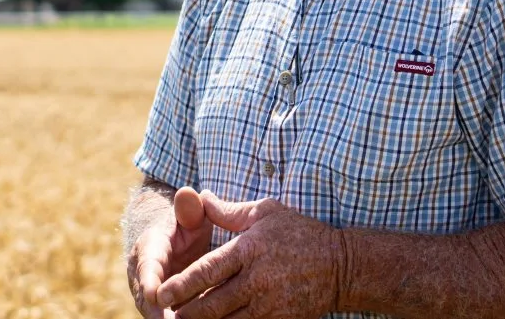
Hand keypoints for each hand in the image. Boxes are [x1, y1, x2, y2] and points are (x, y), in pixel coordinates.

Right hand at [127, 186, 212, 317]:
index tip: (154, 295)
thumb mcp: (190, 215)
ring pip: (154, 313)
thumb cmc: (186, 226)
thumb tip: (189, 193)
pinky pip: (166, 318)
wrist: (174, 242)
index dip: (149, 281)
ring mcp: (151, 294)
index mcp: (149, 249)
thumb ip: (190, 208)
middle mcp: (144, 275)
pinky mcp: (161, 308)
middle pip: (146, 298)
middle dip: (156, 314)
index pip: (147, 266)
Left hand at [155, 192, 344, 318]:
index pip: (208, 270)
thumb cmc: (300, 234)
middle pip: (213, 302)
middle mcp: (257, 280)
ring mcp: (270, 304)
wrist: (342, 266)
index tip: (162, 292)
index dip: (182, 284)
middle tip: (166, 314)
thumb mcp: (266, 212)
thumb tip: (200, 197)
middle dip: (187, 311)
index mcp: (249, 250)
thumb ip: (228, 211)